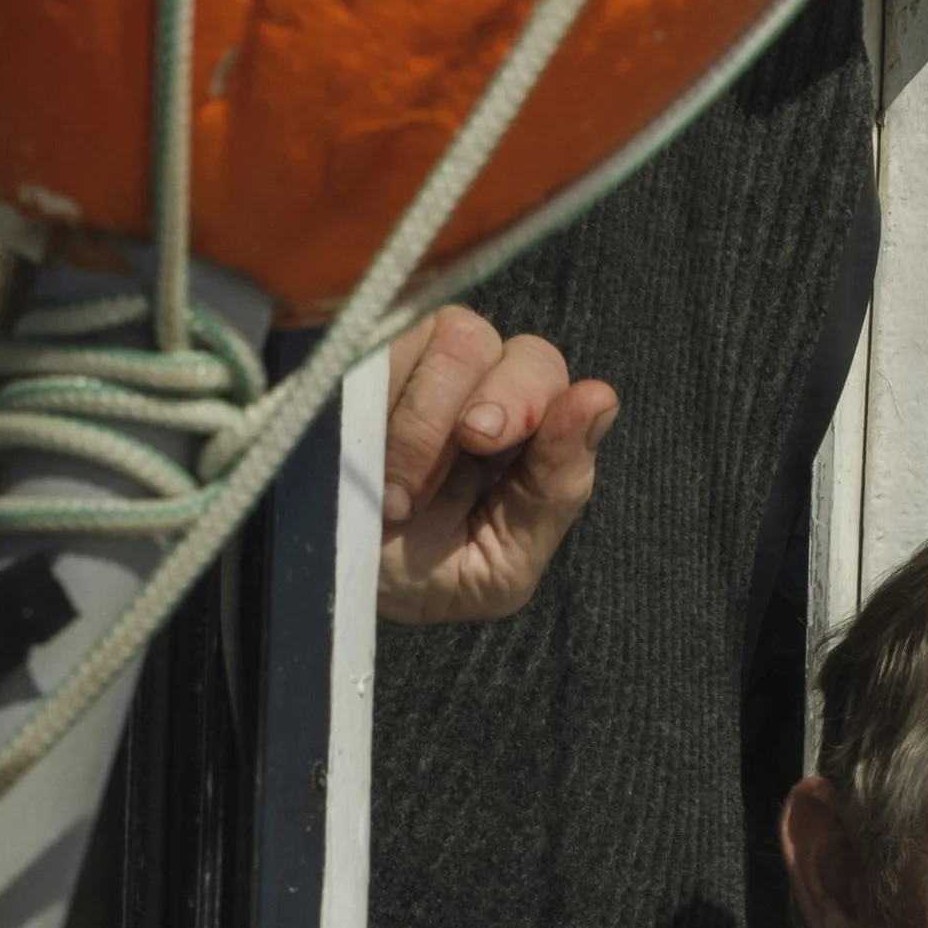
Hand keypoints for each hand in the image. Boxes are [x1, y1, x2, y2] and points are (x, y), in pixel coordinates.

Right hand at [376, 306, 616, 625]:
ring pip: (458, 337)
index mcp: (521, 430)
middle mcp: (476, 384)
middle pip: (515, 348)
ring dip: (428, 421)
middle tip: (467, 448)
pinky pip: (388, 339)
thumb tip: (600, 398)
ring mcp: (417, 360)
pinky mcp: (362, 355)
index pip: (545, 375)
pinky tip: (363, 454)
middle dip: (500, 401)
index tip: (494, 438)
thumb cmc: (422, 576)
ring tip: (397, 496)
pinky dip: (381, 398)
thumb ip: (556, 490)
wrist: (327, 590)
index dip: (534, 400)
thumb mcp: (500, 564)